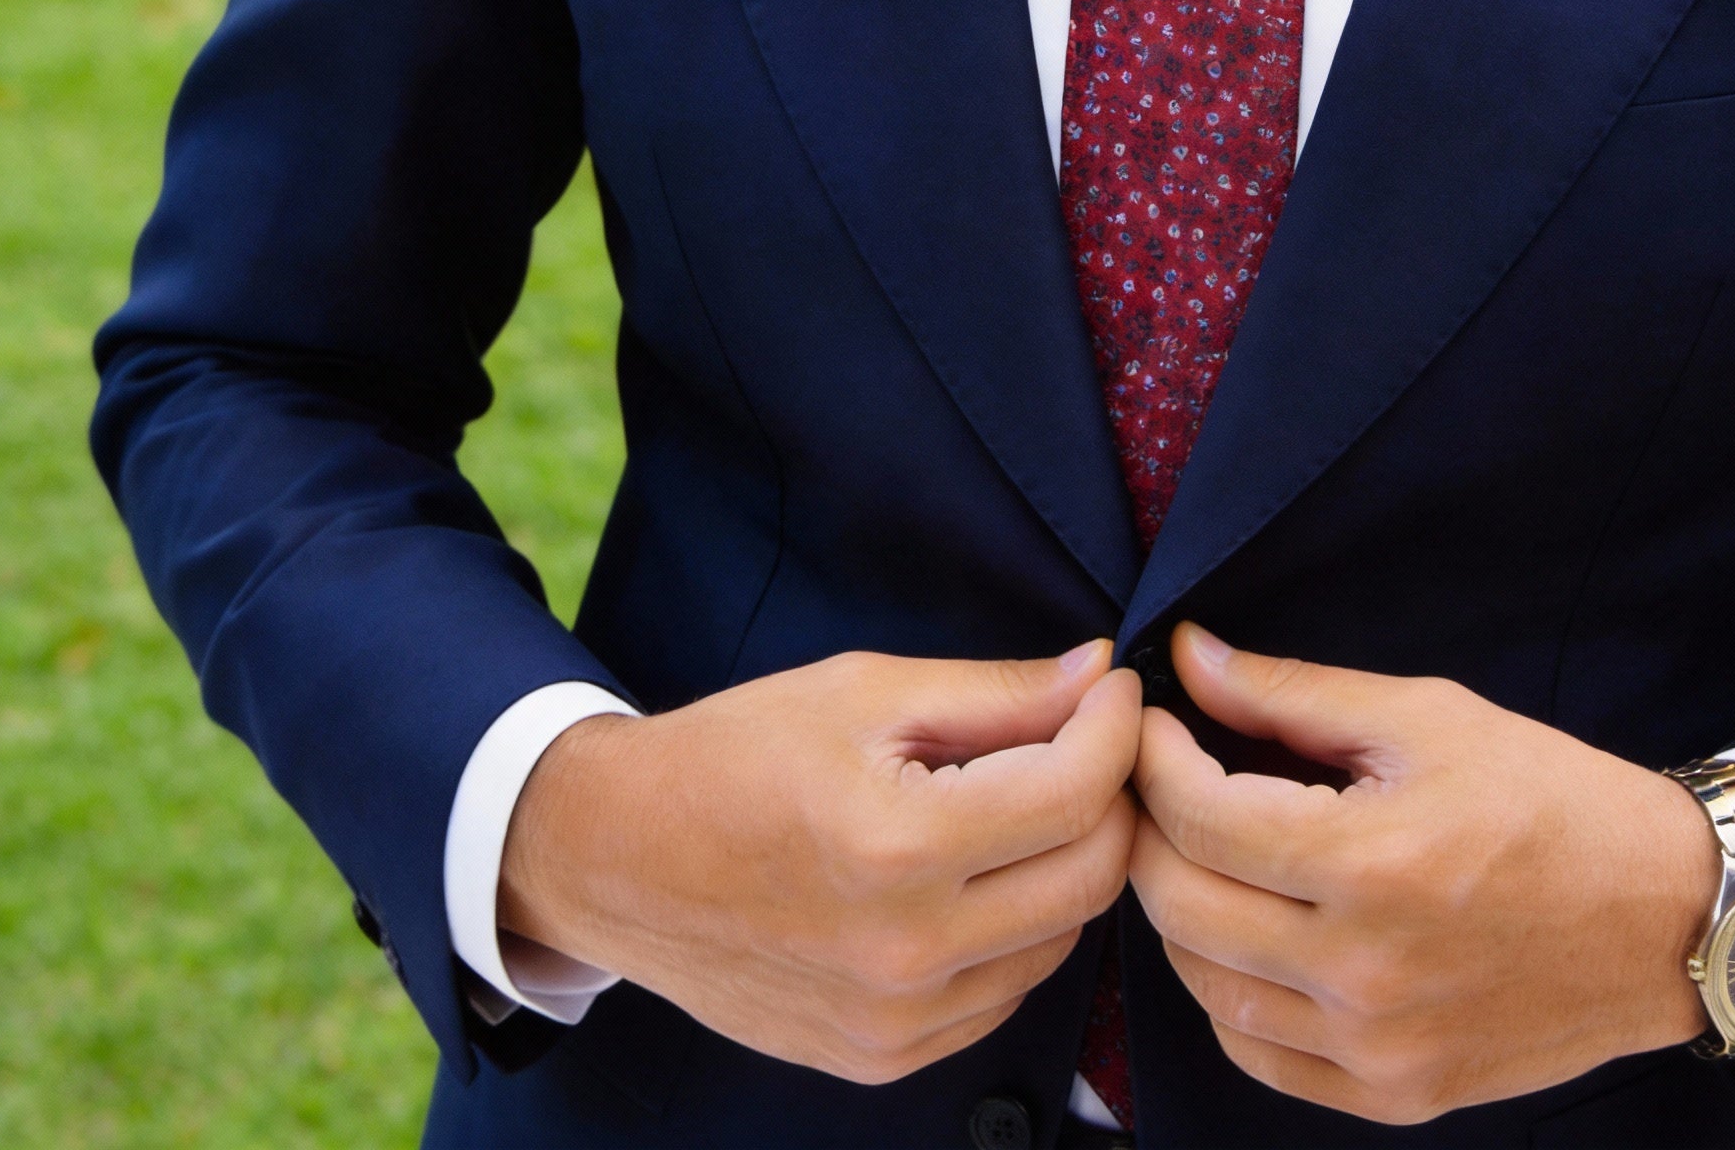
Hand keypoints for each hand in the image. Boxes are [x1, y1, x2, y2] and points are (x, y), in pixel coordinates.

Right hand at [499, 641, 1138, 1082]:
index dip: (1116, 727)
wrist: (618, 858)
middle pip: (1091, 876)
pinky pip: (1005, 993)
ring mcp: (896, 1022)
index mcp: (899, 846)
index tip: (1114, 690)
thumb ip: (995, 692)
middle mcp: (906, 952)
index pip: (1076, 791)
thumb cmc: (736, 754)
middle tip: (1085, 742)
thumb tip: (1100, 675)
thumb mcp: (863, 691)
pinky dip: (1016, 929)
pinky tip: (972, 874)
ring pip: (1060, 940)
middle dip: (1111, 797)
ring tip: (1017, 803)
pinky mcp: (884, 1059)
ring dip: (1065, 865)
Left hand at [1129, 625, 1716, 1122]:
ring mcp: (1377, 1048)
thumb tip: (1189, 657)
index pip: (1196, 814)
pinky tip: (1250, 932)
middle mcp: (1364, 972)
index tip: (1152, 720)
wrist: (1668, 918)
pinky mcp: (1395, 1095)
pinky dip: (1228, 991)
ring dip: (1180, 909)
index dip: (1151, 755)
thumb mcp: (1425, 716)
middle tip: (1162, 779)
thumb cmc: (1551, 799)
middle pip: (1178, 903)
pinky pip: (1257, 1053)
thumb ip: (1291, 693)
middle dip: (1147, 827)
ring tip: (1205, 849)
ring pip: (1203, 984)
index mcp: (1371, 864)